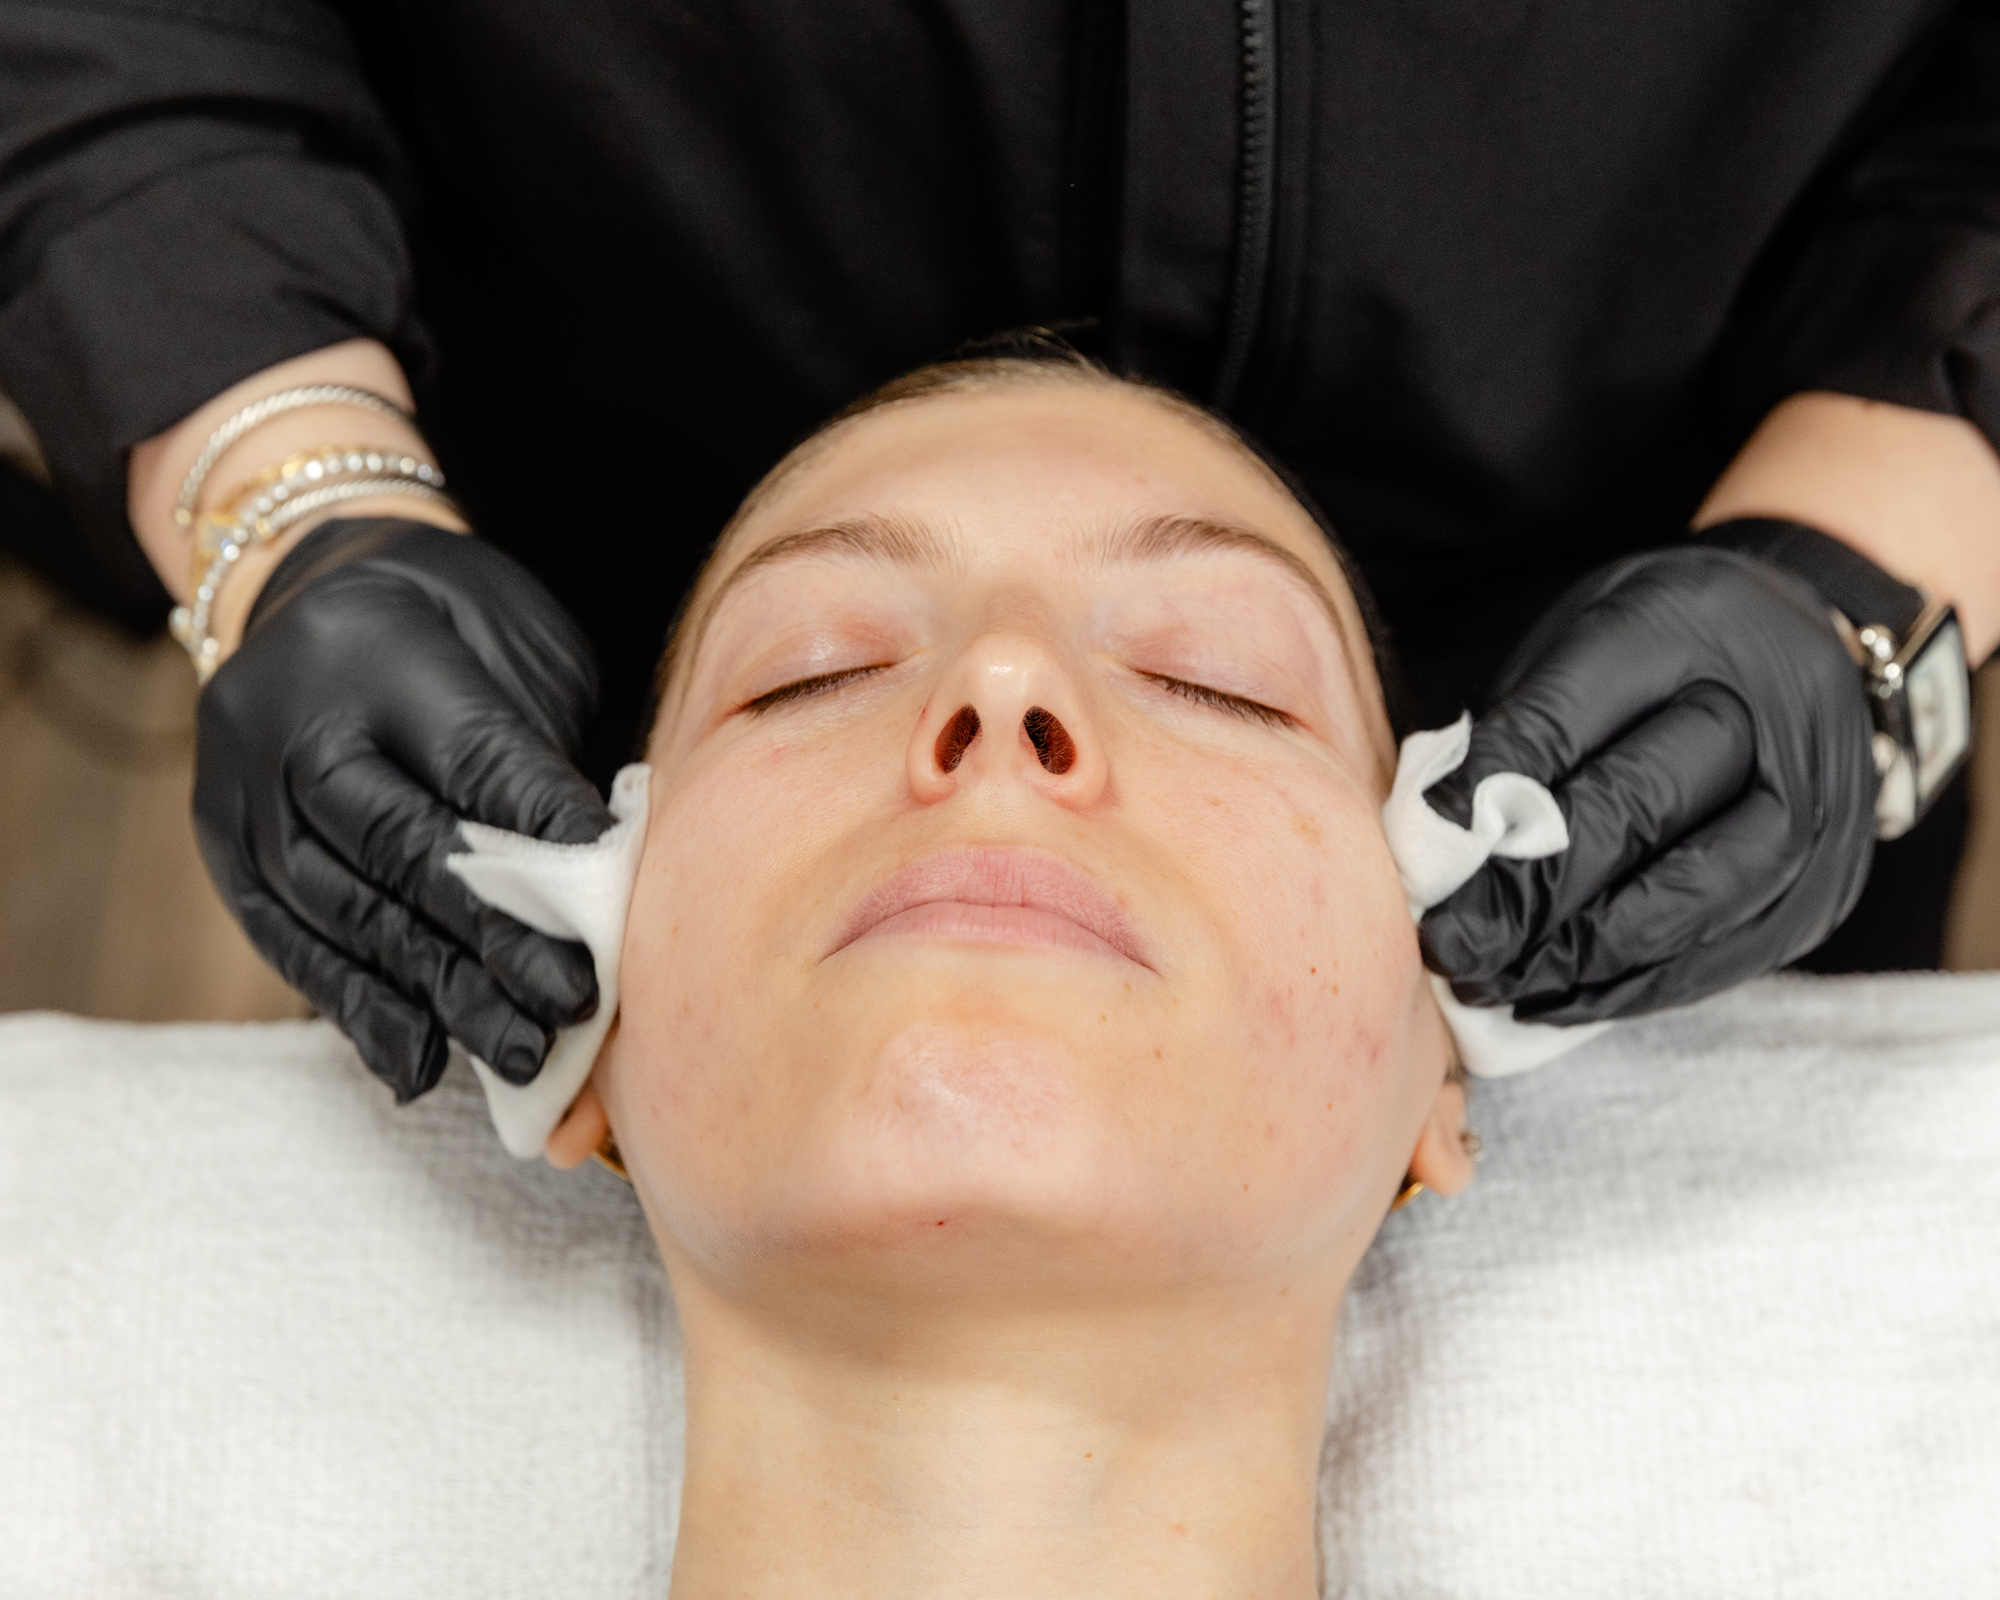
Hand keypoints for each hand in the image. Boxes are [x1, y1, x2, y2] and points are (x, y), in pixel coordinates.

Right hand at [194, 518, 614, 1098]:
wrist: (312, 580)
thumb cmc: (456, 622)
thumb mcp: (515, 644)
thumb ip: (541, 751)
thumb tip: (597, 877)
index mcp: (381, 649)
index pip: (478, 762)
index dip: (550, 841)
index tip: (619, 909)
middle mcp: (294, 723)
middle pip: (406, 851)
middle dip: (498, 940)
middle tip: (574, 1004)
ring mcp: (243, 789)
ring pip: (348, 913)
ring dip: (440, 994)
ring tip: (521, 1051)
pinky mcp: (221, 847)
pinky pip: (292, 943)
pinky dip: (363, 1009)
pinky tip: (420, 1064)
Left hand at [1418, 546, 1877, 1021]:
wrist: (1811, 655)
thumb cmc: (1658, 655)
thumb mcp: (1580, 642)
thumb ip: (1518, 733)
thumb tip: (1437, 845)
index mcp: (1679, 626)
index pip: (1565, 723)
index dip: (1484, 797)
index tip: (1420, 855)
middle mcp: (1769, 713)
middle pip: (1632, 814)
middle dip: (1522, 893)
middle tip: (1446, 940)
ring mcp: (1815, 809)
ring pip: (1682, 902)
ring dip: (1568, 956)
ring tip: (1485, 979)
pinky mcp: (1823, 893)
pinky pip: (1716, 960)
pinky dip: (1621, 988)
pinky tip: (1547, 998)